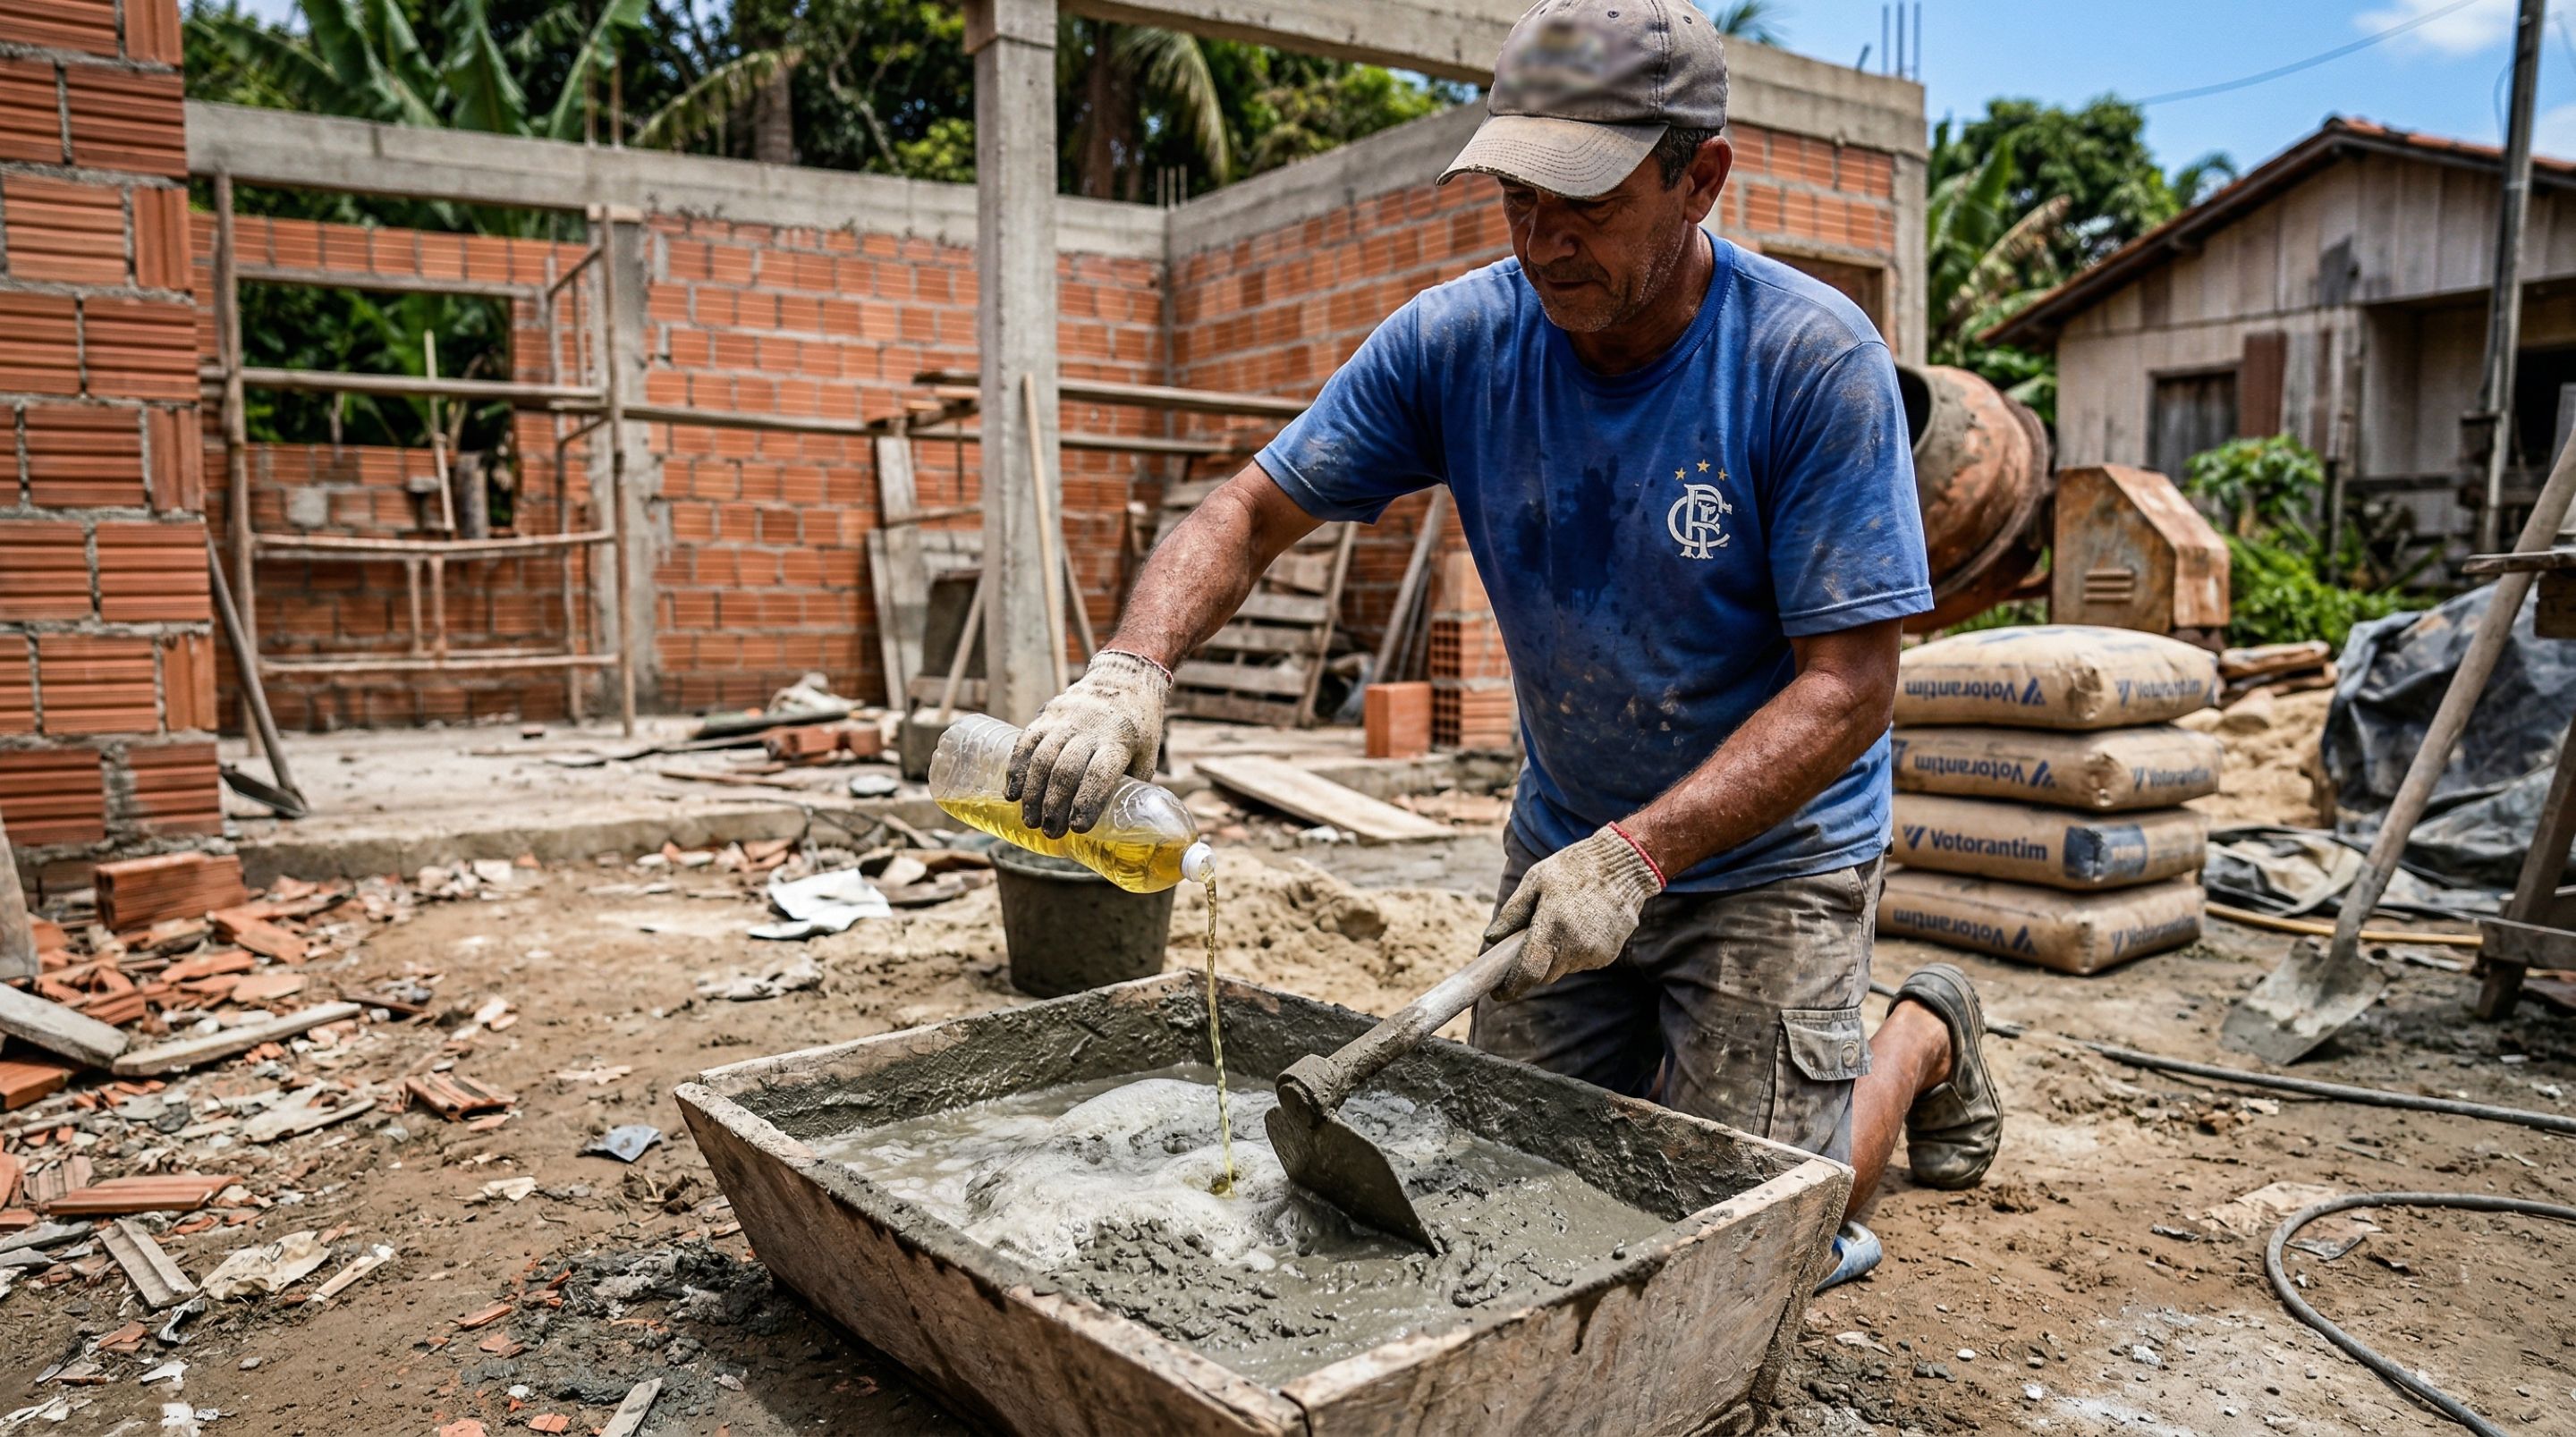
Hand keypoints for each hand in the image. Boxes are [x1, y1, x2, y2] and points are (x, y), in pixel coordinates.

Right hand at [1004, 649, 1171, 837]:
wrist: (1124, 678)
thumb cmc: (1138, 727)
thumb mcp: (1146, 755)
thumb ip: (1130, 786)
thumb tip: (1115, 827)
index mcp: (1120, 740)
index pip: (1100, 773)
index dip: (1087, 801)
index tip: (1078, 828)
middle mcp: (1091, 728)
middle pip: (1066, 770)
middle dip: (1054, 805)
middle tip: (1050, 831)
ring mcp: (1066, 719)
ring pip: (1042, 758)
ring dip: (1033, 793)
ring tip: (1031, 820)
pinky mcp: (1048, 714)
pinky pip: (1026, 742)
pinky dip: (1017, 769)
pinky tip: (1013, 792)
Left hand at [1486, 824, 1663, 1000]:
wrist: (1623, 867)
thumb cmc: (1573, 868)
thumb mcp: (1536, 881)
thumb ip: (1512, 913)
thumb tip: (1490, 938)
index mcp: (1552, 927)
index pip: (1527, 973)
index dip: (1510, 987)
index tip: (1497, 992)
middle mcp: (1575, 946)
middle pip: (1544, 975)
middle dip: (1532, 967)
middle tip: (1526, 945)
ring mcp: (1594, 953)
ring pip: (1563, 969)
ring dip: (1555, 957)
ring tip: (1560, 924)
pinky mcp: (1608, 955)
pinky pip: (1581, 962)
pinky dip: (1574, 952)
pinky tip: (1580, 926)